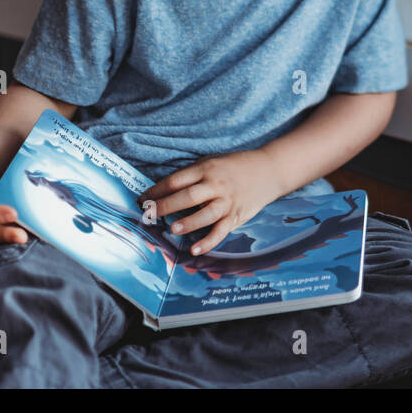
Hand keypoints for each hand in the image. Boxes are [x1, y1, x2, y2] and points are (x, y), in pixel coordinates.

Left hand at [139, 150, 281, 255]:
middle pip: (188, 196)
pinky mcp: (236, 215)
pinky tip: (195, 249)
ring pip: (206, 214)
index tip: (142, 200)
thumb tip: (164, 193)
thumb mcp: (212, 163)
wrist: (269, 169)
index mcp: (206, 169)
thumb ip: (192, 176)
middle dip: (166, 206)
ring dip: (189, 223)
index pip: (176, 180)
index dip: (157, 190)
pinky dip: (208, 241)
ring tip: (173, 230)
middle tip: (149, 215)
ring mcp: (227, 201)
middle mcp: (216, 185)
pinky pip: (221, 230)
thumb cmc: (235, 167)